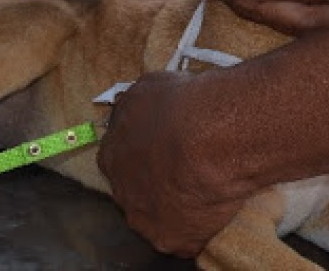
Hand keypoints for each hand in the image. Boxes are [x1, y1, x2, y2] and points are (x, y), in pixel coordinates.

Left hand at [98, 72, 246, 256]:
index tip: (168, 145)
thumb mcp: (149, 88)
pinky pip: (188, 237)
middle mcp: (122, 192)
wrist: (209, 136)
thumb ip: (138, 105)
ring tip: (206, 186)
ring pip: (161, 216)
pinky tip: (217, 205)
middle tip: (188, 166)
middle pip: (138, 191)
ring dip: (178, 204)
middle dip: (159, 181)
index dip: (146, 152)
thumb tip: (139, 107)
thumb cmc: (180, 105)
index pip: (123, 159)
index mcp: (111, 156)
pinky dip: (201, 225)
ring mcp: (146, 221)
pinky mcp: (174, 240)